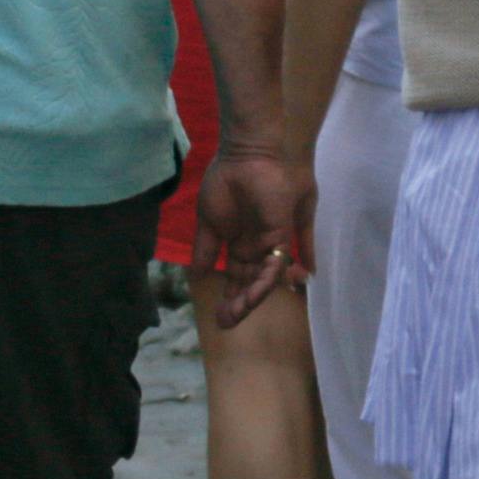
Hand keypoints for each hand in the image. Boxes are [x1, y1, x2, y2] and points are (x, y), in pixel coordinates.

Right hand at [194, 146, 308, 324]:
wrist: (248, 155)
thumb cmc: (226, 182)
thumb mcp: (209, 219)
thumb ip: (205, 248)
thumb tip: (196, 274)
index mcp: (240, 242)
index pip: (236, 276)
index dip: (229, 296)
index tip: (219, 318)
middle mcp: (257, 247)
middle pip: (250, 282)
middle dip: (239, 303)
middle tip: (226, 323)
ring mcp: (270, 242)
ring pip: (264, 278)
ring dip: (251, 298)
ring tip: (236, 313)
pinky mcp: (281, 235)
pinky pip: (275, 264)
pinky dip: (266, 281)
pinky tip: (253, 296)